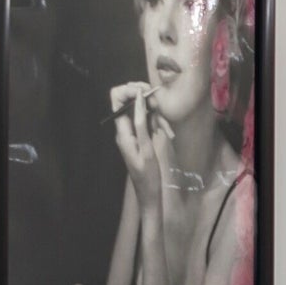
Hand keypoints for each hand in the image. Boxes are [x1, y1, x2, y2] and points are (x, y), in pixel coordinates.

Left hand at [107, 81, 171, 202]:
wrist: (148, 193)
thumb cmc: (148, 174)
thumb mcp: (146, 148)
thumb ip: (140, 122)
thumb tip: (138, 99)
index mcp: (122, 131)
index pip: (117, 100)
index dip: (130, 91)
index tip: (147, 92)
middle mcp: (124, 129)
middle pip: (129, 102)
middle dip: (146, 100)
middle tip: (160, 109)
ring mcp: (131, 133)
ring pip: (140, 112)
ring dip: (155, 115)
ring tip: (167, 130)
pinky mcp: (138, 136)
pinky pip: (146, 122)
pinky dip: (157, 123)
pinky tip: (166, 133)